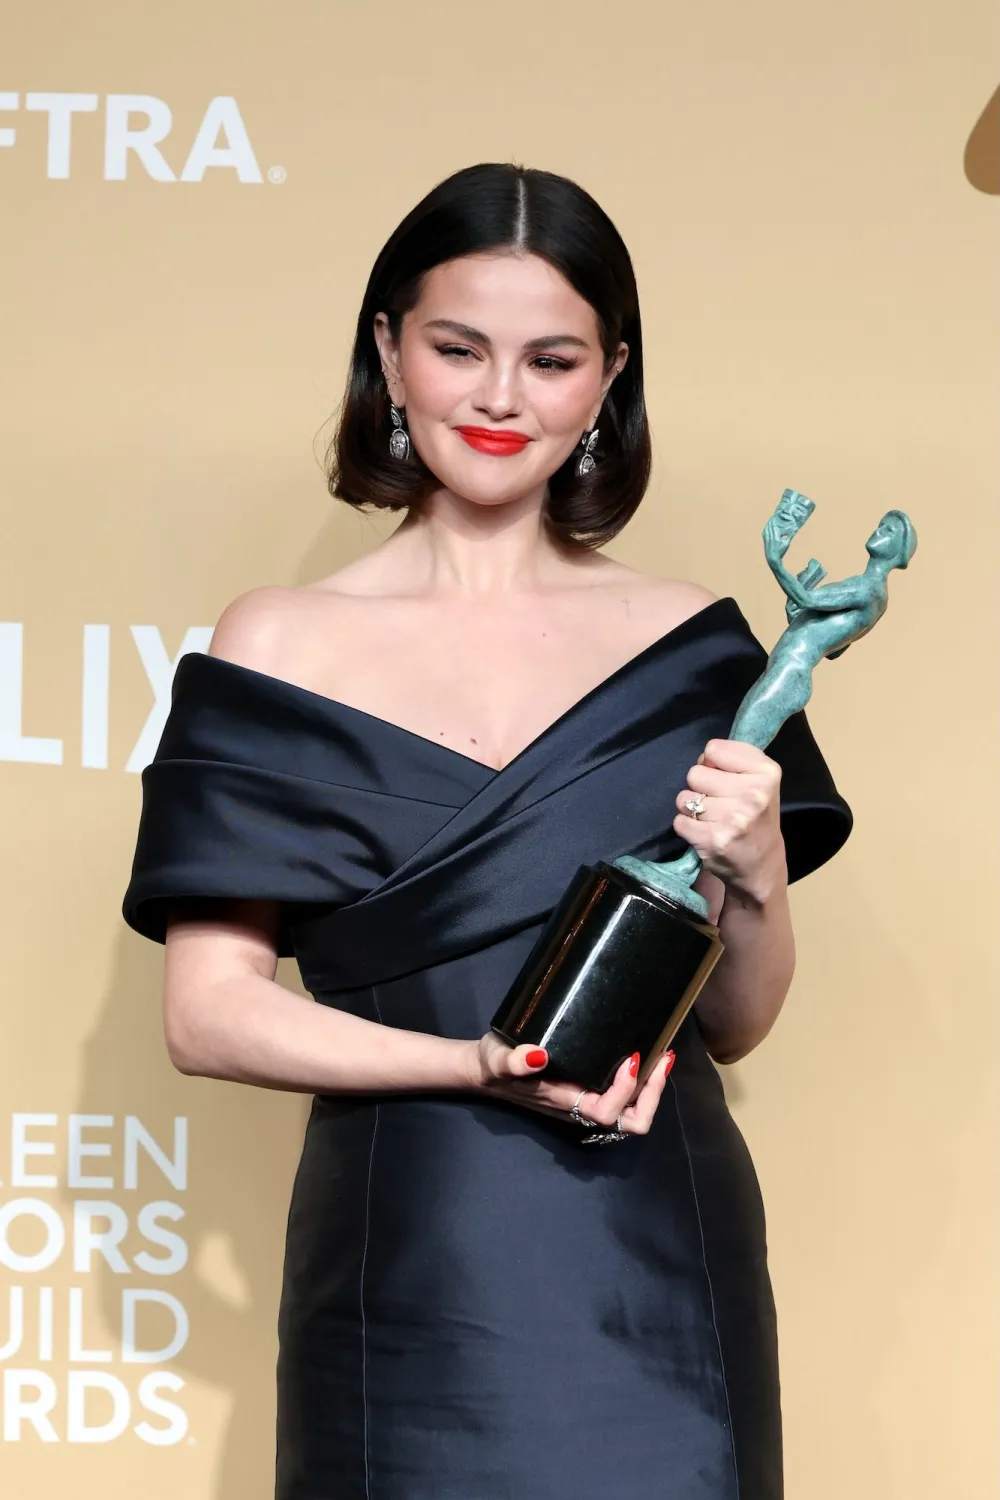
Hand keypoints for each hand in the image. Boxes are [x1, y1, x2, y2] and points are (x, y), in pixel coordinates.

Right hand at [465, 1034, 676, 1137]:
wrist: (487, 1072)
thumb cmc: (493, 1065)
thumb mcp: (497, 1058)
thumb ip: (513, 1060)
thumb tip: (537, 1055)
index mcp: (564, 1102)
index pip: (606, 1110)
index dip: (626, 1090)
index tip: (632, 1057)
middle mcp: (580, 1109)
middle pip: (630, 1122)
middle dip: (652, 1096)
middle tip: (663, 1060)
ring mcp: (586, 1104)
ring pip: (631, 1113)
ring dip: (651, 1090)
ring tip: (663, 1057)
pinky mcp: (588, 1093)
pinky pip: (624, 1100)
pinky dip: (642, 1084)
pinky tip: (645, 1058)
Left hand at [675, 739, 786, 904]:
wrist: (761, 865)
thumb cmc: (756, 816)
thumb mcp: (760, 781)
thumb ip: (733, 760)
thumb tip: (703, 757)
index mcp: (768, 772)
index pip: (713, 749)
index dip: (713, 764)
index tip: (725, 780)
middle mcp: (754, 794)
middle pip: (695, 772)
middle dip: (700, 787)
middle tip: (718, 803)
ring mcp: (735, 818)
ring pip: (684, 797)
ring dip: (692, 808)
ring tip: (712, 819)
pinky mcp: (715, 840)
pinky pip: (679, 821)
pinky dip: (687, 827)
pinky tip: (705, 833)